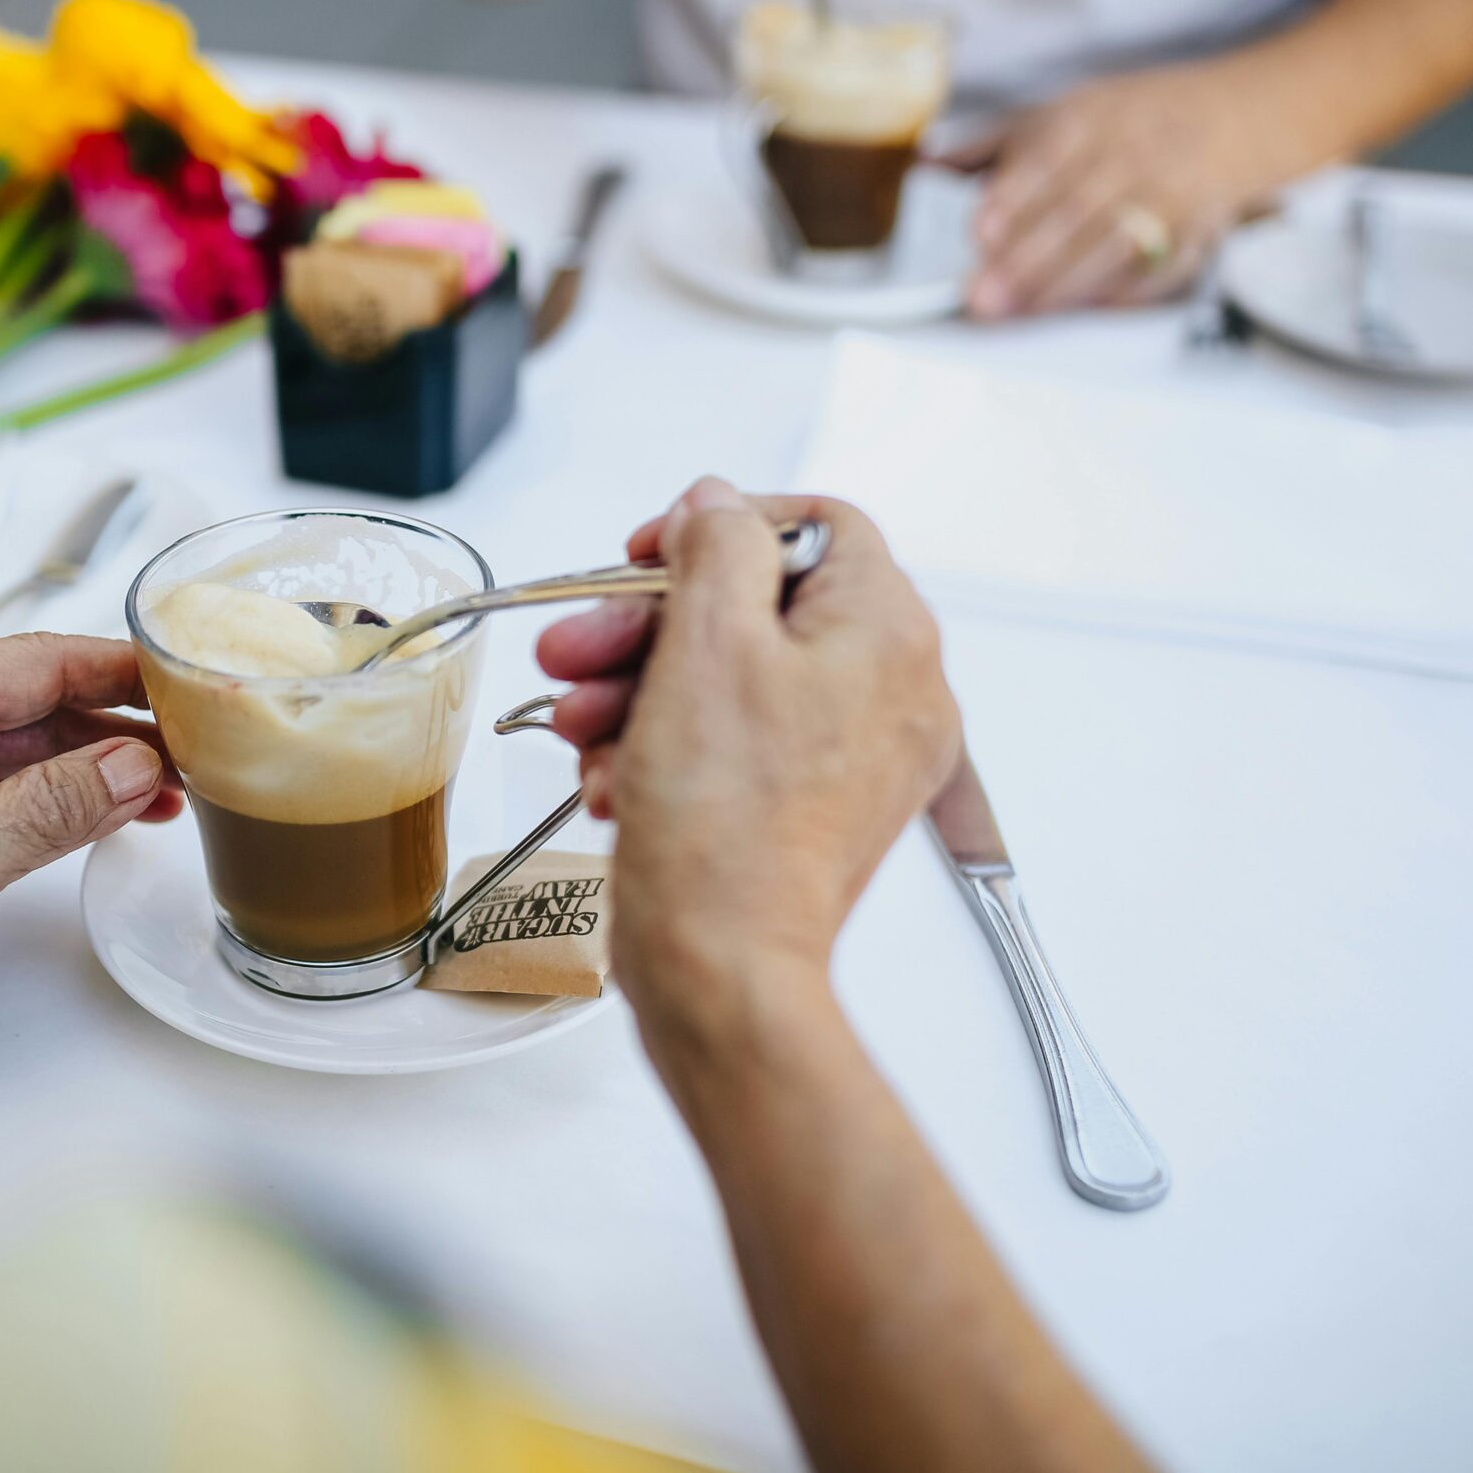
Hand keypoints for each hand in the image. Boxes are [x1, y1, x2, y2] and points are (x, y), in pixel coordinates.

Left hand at [0, 634, 181, 1094]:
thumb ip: (51, 808)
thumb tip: (130, 765)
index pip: (36, 661)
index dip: (120, 667)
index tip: (188, 673)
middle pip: (35, 702)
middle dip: (118, 723)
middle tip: (199, 742)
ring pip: (23, 752)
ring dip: (94, 770)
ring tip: (170, 788)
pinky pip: (2, 798)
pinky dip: (59, 807)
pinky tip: (105, 819)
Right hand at [536, 480, 958, 1025]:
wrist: (723, 967)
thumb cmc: (726, 825)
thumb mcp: (708, 640)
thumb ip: (718, 544)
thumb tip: (717, 506)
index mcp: (889, 632)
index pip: (817, 525)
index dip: (720, 525)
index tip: (651, 553)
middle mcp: (893, 691)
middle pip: (758, 608)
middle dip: (649, 625)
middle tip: (579, 647)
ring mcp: (857, 756)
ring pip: (734, 678)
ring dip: (640, 690)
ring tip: (580, 724)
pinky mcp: (816, 808)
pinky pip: (736, 744)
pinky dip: (667, 748)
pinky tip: (617, 778)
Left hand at [957, 65, 1273, 319]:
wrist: (1232, 117)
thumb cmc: (1127, 122)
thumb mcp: (1060, 111)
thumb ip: (991, 143)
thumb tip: (926, 163)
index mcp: (1089, 120)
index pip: (1047, 157)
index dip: (1014, 195)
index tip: (979, 231)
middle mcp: (1130, 156)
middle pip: (1077, 211)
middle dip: (1027, 257)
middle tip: (982, 295)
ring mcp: (1167, 197)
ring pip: (1116, 245)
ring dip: (1065, 283)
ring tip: (1018, 311)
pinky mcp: (1196, 235)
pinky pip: (1164, 269)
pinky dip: (1127, 292)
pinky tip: (1088, 311)